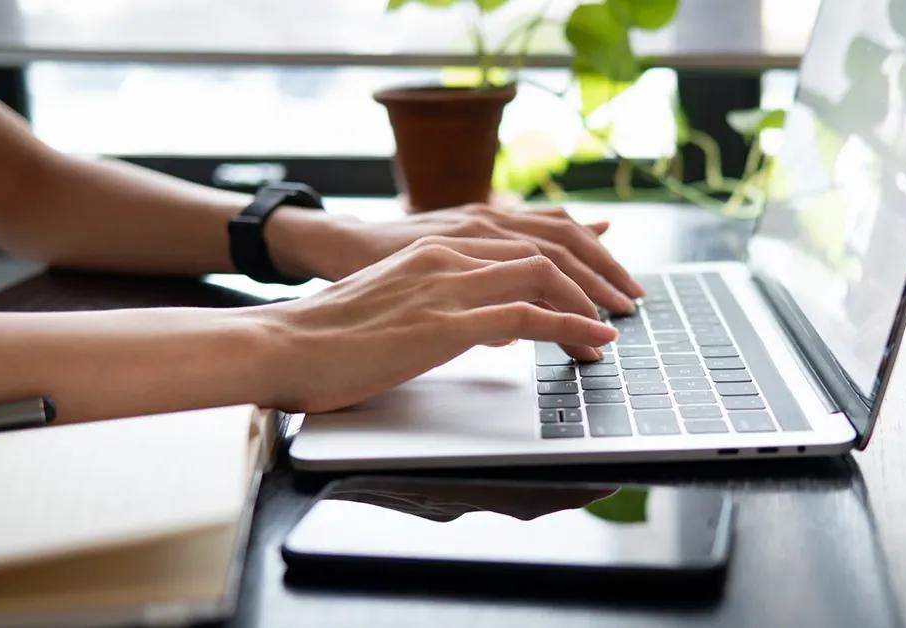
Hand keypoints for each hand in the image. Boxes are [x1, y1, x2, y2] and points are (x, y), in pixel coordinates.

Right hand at [250, 236, 617, 412]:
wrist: (281, 344)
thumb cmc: (330, 335)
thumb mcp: (396, 303)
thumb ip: (441, 302)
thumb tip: (484, 325)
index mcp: (435, 249)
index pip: (523, 240)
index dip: (569, 258)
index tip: (597, 280)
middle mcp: (447, 256)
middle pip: (544, 249)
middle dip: (593, 275)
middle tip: (623, 300)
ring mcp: (447, 286)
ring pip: (543, 276)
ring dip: (588, 301)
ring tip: (616, 326)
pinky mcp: (445, 323)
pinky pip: (526, 317)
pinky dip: (569, 327)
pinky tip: (593, 342)